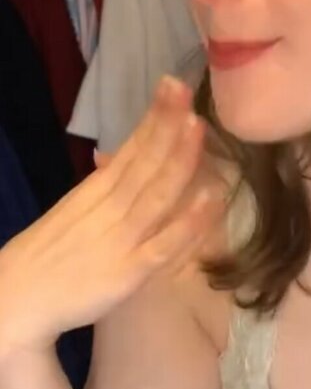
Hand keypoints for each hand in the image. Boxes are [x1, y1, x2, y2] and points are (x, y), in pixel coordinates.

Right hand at [0, 77, 224, 356]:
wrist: (13, 302)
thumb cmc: (47, 258)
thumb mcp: (70, 213)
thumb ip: (99, 188)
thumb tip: (113, 159)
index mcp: (93, 193)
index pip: (130, 148)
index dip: (153, 118)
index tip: (173, 85)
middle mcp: (108, 209)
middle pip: (143, 162)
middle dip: (167, 125)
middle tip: (188, 89)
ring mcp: (120, 239)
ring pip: (157, 194)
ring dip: (180, 161)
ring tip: (200, 128)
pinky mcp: (128, 272)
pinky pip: (164, 244)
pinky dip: (189, 222)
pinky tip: (212, 199)